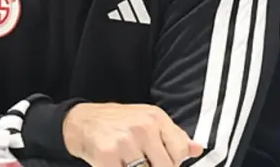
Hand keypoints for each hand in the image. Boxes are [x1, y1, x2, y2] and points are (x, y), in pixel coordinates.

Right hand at [62, 103, 203, 166]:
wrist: (82, 121)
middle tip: (143, 162)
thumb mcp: (147, 120)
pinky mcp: (108, 156)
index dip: (172, 162)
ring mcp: (125, 142)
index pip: (180, 152)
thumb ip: (174, 136)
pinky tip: (119, 163)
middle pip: (166, 166)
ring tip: (130, 162)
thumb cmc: (118, 122)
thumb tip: (197, 149)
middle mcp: (142, 127)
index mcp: (155, 118)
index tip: (159, 160)